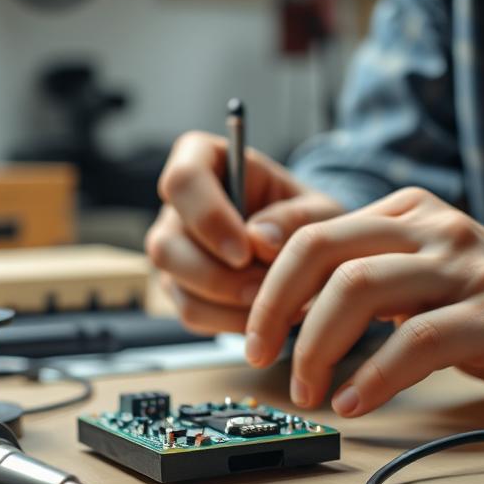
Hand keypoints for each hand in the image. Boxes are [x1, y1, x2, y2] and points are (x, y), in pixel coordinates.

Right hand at [145, 131, 343, 333]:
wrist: (310, 252)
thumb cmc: (309, 219)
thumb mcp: (319, 211)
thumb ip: (295, 219)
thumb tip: (259, 240)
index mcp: (205, 161)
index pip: (183, 180)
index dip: (208, 218)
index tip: (246, 251)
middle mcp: (178, 207)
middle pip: (165, 245)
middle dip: (218, 276)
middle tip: (265, 289)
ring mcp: (174, 250)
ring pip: (176, 284)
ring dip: (228, 303)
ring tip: (275, 303)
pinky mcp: (181, 288)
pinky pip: (192, 314)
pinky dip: (231, 322)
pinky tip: (265, 314)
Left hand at [244, 187, 483, 415]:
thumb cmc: (479, 300)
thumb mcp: (413, 269)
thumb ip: (352, 263)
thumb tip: (265, 267)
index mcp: (405, 211)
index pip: (314, 232)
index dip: (270, 285)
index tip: (251, 333)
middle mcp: (433, 229)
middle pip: (327, 253)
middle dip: (277, 309)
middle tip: (259, 358)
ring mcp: (467, 269)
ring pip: (362, 288)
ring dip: (318, 346)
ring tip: (307, 391)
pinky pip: (418, 341)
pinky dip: (375, 376)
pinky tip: (354, 402)